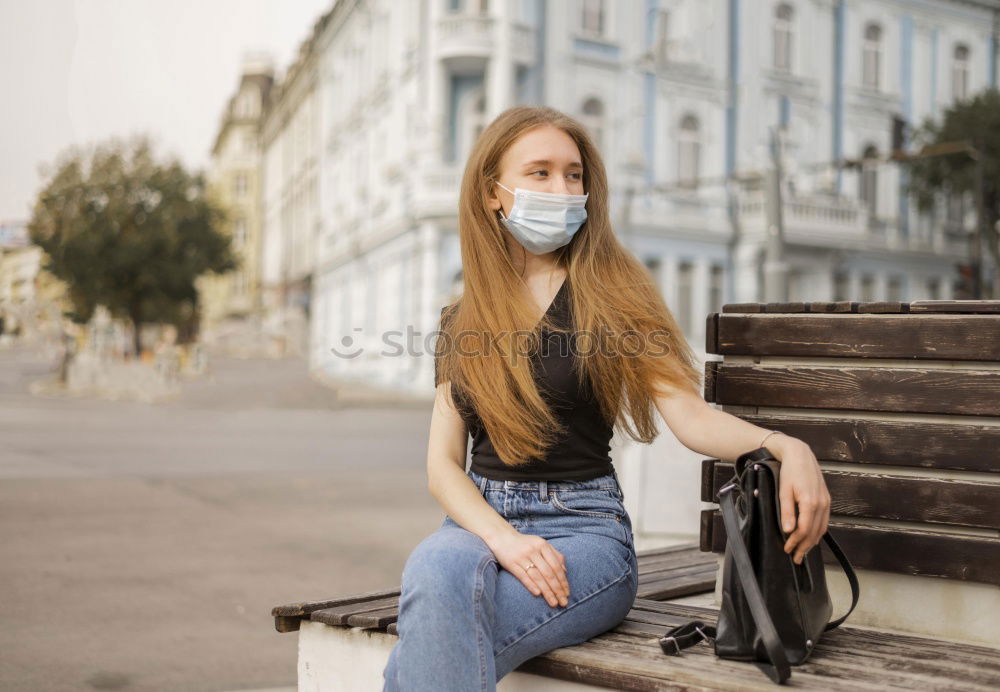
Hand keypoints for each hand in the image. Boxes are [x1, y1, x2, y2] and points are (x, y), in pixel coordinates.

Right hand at [487, 530, 568, 607]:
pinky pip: (523, 576)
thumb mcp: (541, 544)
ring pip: (537, 577)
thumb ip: (555, 555)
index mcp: (543, 545)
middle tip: (563, 602)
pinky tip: (538, 594)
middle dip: (557, 589)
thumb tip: (565, 571)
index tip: (567, 593)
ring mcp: (522, 557)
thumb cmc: (525, 543)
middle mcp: (533, 551)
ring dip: (547, 591)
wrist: (502, 537)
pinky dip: (531, 585)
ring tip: (553, 603)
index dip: (563, 581)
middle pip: (548, 573)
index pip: (556, 566)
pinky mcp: (511, 563)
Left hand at [769, 436, 830, 563]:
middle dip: (804, 547)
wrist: (800, 455)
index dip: (795, 542)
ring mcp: (826, 502)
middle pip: (814, 532)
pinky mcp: (826, 500)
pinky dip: (818, 532)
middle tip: (795, 558)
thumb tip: (789, 531)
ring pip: (821, 529)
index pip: (803, 530)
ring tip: (803, 552)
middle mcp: (822, 504)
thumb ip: (787, 512)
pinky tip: (811, 538)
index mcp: (810, 502)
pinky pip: (824, 521)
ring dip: (812, 542)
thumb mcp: (783, 491)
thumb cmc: (789, 472)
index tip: (786, 549)